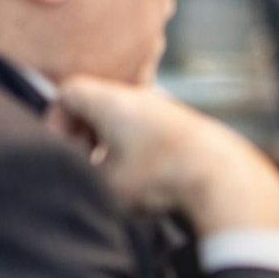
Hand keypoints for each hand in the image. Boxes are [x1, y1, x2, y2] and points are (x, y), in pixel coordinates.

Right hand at [51, 76, 278, 234]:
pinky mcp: (184, 125)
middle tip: (82, 162)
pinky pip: (146, 128)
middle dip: (81, 133)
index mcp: (112, 101)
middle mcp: (138, 96)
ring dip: (109, 142)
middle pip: (95, 103)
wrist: (223, 178)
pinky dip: (134, 146)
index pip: (68, 93)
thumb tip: (74, 177)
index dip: (55, 121)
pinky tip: (141, 176)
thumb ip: (80, 176)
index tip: (61, 150)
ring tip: (111, 174)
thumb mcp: (106, 184)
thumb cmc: (161, 177)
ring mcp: (164, 108)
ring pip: (122, 117)